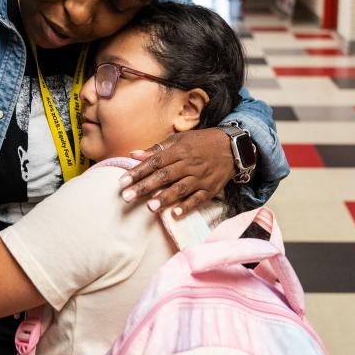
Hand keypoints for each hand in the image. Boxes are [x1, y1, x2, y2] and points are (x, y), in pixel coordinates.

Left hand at [119, 128, 235, 215]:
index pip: (154, 162)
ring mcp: (200, 178)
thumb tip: (133, 154)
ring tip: (149, 207)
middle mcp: (189, 164)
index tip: (122, 182)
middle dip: (144, 187)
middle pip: (164, 176)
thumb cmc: (201, 142)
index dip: (138, 172)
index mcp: (179, 151)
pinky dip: (187, 207)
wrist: (233, 147)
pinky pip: (198, 199)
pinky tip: (175, 214)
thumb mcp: (180, 140)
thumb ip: (157, 149)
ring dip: (165, 198)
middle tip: (127, 197)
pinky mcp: (210, 189)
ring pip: (180, 189)